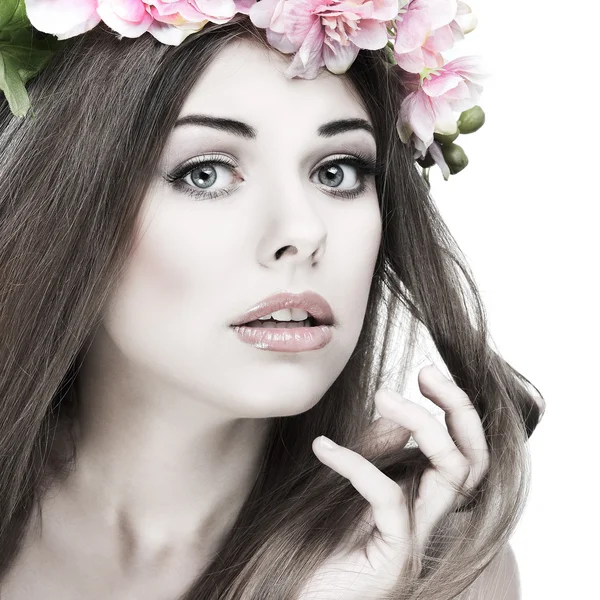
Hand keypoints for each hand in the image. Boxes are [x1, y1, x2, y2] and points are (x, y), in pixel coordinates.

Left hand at [299, 364, 489, 599]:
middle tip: (425, 372)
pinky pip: (389, 497)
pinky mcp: (394, 557)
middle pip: (474, 459)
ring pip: (450, 473)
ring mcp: (417, 539)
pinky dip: (357, 463)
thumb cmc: (321, 542)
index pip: (465, 451)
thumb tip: (398, 421)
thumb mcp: (348, 483)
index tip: (426, 373)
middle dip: (458, 408)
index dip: (456, 409)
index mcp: (423, 499)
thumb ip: (376, 453)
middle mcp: (430, 518)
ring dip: (419, 423)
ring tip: (381, 397)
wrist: (303, 598)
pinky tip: (322, 448)